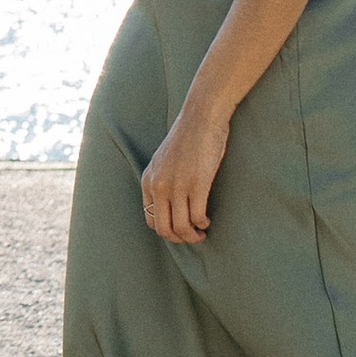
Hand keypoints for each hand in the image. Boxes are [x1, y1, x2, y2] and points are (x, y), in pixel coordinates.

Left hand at [141, 98, 228, 244]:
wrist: (201, 117)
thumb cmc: (188, 138)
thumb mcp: (164, 160)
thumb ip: (162, 180)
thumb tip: (170, 204)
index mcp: (149, 180)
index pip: (150, 219)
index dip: (165, 230)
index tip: (179, 230)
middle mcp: (159, 186)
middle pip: (164, 228)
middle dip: (179, 239)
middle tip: (192, 237)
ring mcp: (177, 186)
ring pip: (181, 227)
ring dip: (192, 236)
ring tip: (201, 233)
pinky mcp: (197, 184)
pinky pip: (197, 217)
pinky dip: (202, 224)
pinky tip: (207, 221)